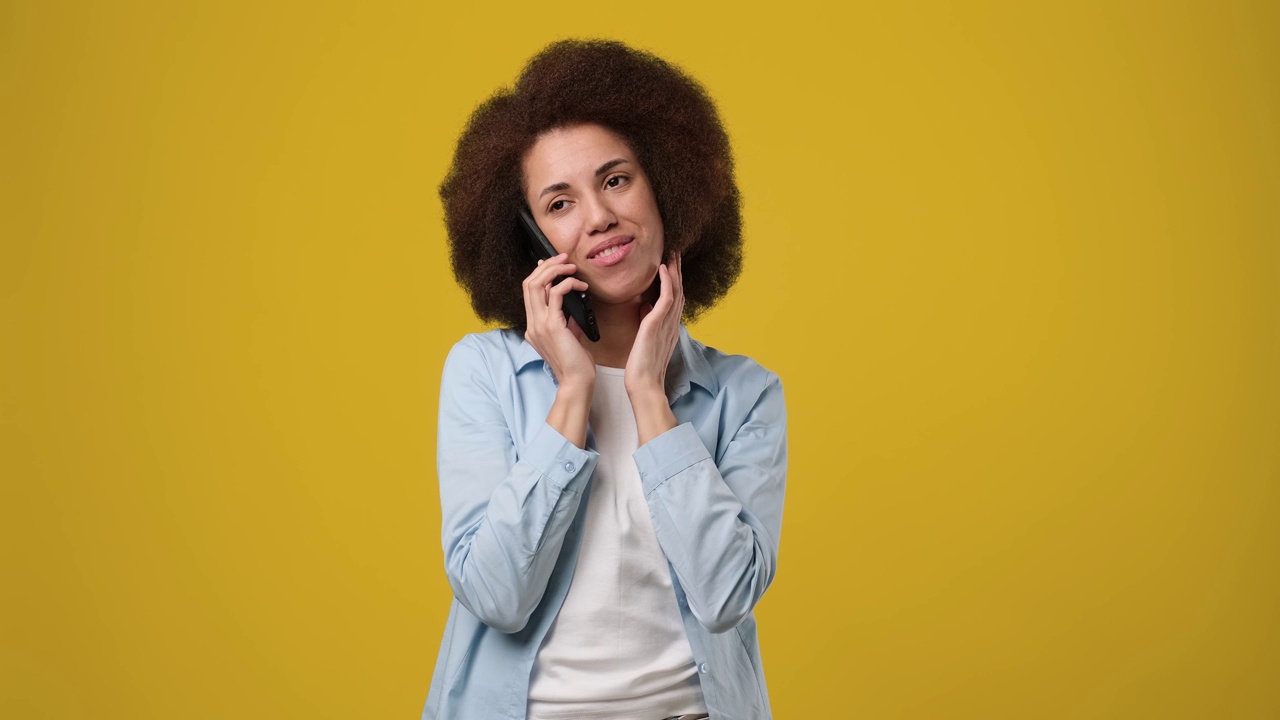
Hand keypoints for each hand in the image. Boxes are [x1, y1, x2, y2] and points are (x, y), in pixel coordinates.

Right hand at [522, 254, 595, 387]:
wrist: (577, 381)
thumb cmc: (576, 362)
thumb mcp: (570, 336)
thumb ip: (567, 319)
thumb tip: (574, 302)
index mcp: (533, 326)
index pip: (529, 291)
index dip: (540, 273)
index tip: (554, 264)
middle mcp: (532, 324)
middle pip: (529, 283)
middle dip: (547, 266)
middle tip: (564, 259)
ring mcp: (539, 325)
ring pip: (536, 285)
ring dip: (555, 270)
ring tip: (571, 267)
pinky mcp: (552, 326)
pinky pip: (556, 294)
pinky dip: (568, 284)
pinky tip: (580, 285)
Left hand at [626, 254, 683, 443]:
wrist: (644, 386)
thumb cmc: (642, 369)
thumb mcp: (646, 341)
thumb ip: (649, 323)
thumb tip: (645, 308)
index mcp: (669, 328)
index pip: (674, 298)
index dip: (674, 280)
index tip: (671, 264)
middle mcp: (672, 324)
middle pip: (679, 291)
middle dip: (677, 270)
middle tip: (675, 251)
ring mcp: (667, 324)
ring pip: (676, 291)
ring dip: (674, 271)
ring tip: (672, 253)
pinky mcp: (658, 325)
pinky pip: (666, 299)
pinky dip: (666, 282)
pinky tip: (663, 269)